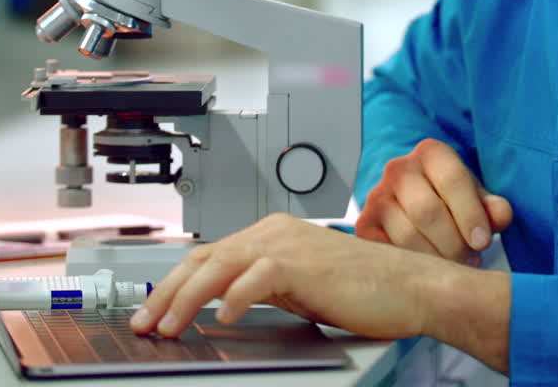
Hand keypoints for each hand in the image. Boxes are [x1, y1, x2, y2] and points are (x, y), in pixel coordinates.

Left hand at [129, 212, 511, 373]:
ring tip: (169, 326)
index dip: (176, 283)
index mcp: (274, 233)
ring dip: (187, 298)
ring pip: (220, 267)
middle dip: (167, 292)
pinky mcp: (303, 263)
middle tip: (145, 321)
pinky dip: (235, 299)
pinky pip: (256, 279)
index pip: (211, 255)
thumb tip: (225, 305)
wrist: (412, 286)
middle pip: (205, 258)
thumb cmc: (367, 290)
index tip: (155, 309)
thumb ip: (265, 287)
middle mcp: (275, 232)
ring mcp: (288, 244)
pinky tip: (223, 318)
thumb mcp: (301, 287)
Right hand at [355, 138, 513, 264]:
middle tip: (471, 261)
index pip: (452, 180)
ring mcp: (377, 196)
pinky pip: (387, 251)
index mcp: (431, 153)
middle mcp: (399, 169)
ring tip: (454, 267)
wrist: (417, 205)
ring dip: (435, 259)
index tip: (483, 242)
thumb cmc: (455, 202)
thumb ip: (493, 207)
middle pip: (428, 211)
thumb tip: (499, 216)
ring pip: (406, 235)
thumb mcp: (478, 199)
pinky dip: (412, 266)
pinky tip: (429, 271)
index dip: (470, 214)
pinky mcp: (364, 225)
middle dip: (454, 243)